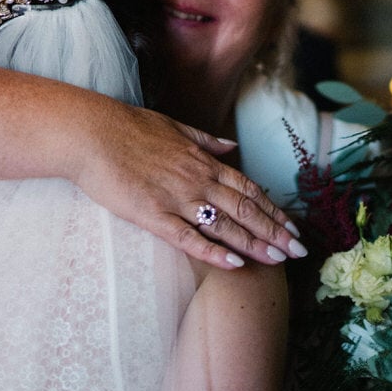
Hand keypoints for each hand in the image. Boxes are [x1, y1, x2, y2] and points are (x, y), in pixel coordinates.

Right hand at [73, 100, 305, 269]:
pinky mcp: (153, 215)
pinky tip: (234, 264)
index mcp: (202, 160)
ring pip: (225, 225)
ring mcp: (176, 198)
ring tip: (279, 260)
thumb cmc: (128, 128)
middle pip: (245, 209)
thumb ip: (205, 140)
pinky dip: (213, 251)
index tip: (292, 226)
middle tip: (299, 251)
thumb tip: (231, 146)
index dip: (272, 209)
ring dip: (255, 243)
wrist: (91, 133)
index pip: (247, 188)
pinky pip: (189, 237)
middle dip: (275, 231)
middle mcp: (196, 179)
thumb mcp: (173, 126)